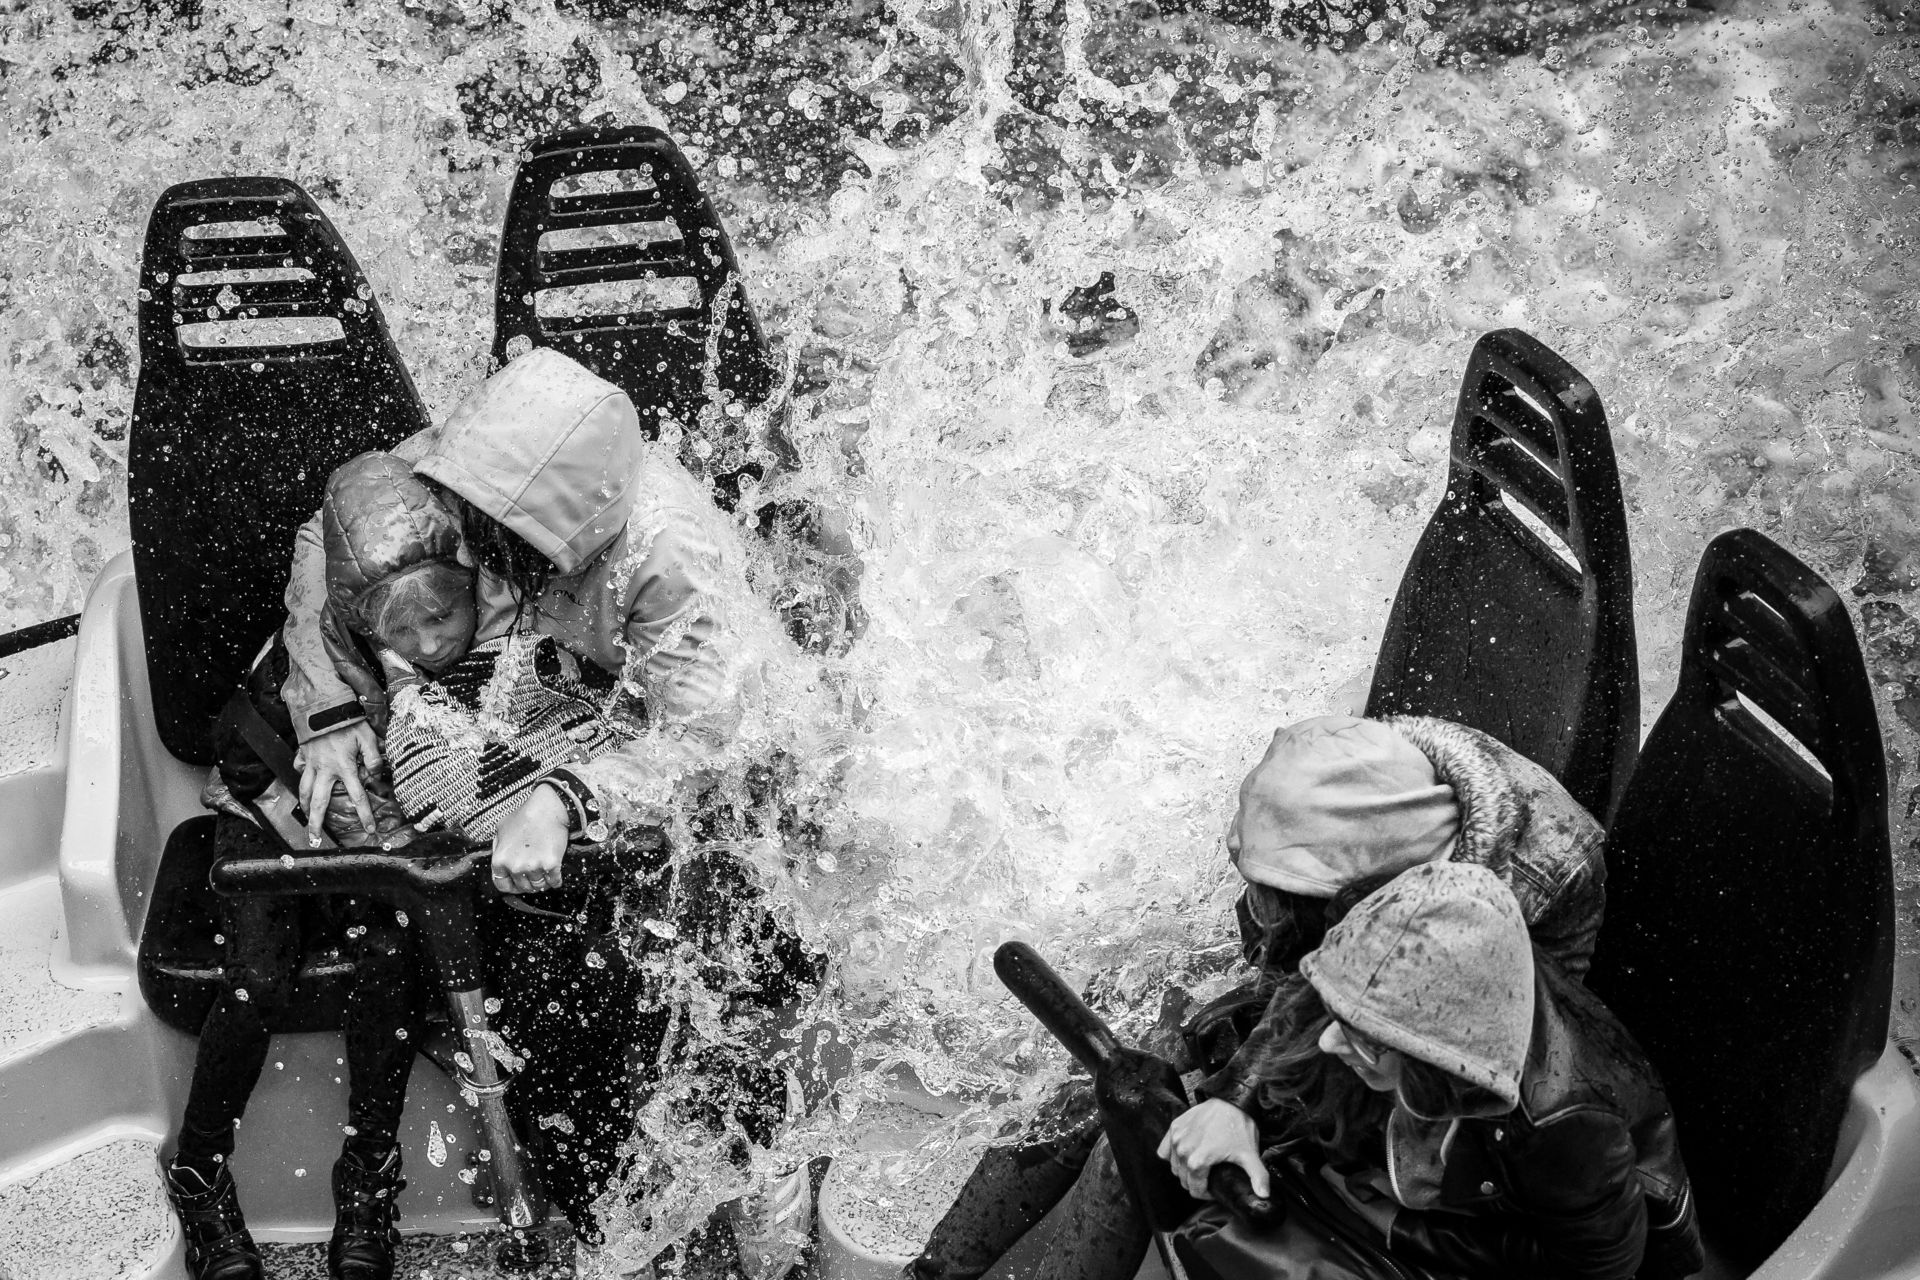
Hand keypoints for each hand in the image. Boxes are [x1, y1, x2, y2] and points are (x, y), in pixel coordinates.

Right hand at [295, 722, 381, 845]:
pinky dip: (300, 779)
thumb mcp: (368, 737)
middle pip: (319, 802)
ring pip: (304, 791)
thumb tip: (377, 774)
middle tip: (315, 839)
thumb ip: (374, 757)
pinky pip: (299, 772)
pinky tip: (303, 786)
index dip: (364, 815)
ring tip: (306, 819)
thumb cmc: (347, 721)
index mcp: (344, 768)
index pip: (357, 796)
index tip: (369, 829)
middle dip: (316, 823)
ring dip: (305, 807)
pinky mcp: (303, 756)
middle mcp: (325, 770)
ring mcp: (311, 764)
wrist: (322, 707)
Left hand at [491, 784, 569, 894]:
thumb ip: (498, 847)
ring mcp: (533, 867)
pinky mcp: (551, 865)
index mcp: (500, 860)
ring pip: (539, 886)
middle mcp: (515, 866)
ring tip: (545, 872)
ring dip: (543, 882)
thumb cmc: (525, 815)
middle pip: (523, 887)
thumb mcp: (501, 828)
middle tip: (534, 874)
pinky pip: (555, 882)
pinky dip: (556, 880)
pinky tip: (556, 875)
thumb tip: (500, 859)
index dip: (511, 885)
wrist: (547, 808)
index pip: (502, 885)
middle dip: (529, 882)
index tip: (518, 883)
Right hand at [1157, 1098, 1269, 1200]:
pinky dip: (1171, 1155)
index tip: (1214, 1188)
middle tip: (1209, 1177)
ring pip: (1174, 1166)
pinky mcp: (1174, 1127)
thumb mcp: (1250, 1155)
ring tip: (1199, 1166)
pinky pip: (1164, 1149)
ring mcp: (1176, 1138)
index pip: (1194, 1190)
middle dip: (1195, 1182)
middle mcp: (1182, 1150)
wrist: (1231, 1100)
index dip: (1206, 1193)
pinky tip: (1184, 1154)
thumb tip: (1264, 1196)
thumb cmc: (1239, 1126)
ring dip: (1184, 1170)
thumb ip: (1258, 1178)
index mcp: (1197, 1162)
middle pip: (1184, 1179)